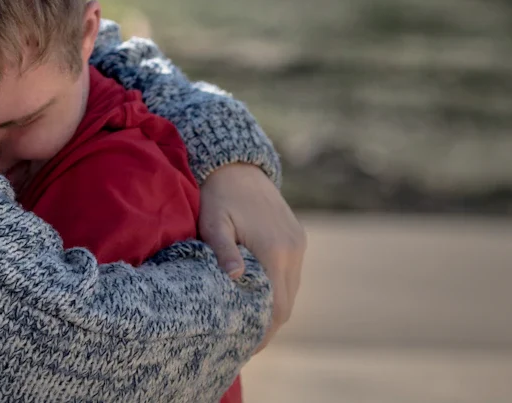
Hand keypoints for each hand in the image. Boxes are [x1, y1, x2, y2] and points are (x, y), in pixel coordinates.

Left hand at [199, 163, 305, 351]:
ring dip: (273, 309)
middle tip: (243, 342)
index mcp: (274, 250)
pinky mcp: (297, 238)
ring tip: (248, 324)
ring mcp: (298, 244)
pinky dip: (277, 290)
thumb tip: (235, 278)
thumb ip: (223, 250)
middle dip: (268, 326)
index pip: (276, 306)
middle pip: (287, 304)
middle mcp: (293, 250)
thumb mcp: (214, 222)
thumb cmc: (217, 195)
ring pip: (291, 291)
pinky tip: (257, 296)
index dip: (264, 331)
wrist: (236, 164)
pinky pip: (291, 274)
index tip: (246, 346)